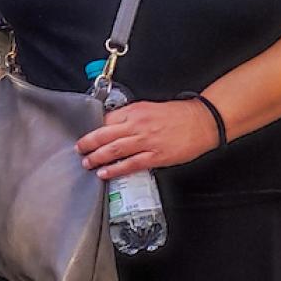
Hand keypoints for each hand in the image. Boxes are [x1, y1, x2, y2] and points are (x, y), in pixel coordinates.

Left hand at [77, 99, 220, 180]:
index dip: (93, 129)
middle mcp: (137, 125)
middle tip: (79, 149)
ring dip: (96, 157)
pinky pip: (130, 164)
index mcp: (135, 111)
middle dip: (88, 143)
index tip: (85, 136)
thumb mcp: (150, 108)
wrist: (202, 121)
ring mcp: (145, 141)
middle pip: (104, 135)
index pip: (106, 120)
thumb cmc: (179, 115)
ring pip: (113, 150)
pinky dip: (114, 169)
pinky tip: (104, 173)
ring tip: (87, 162)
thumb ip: (131, 116)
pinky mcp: (155, 156)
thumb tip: (113, 126)